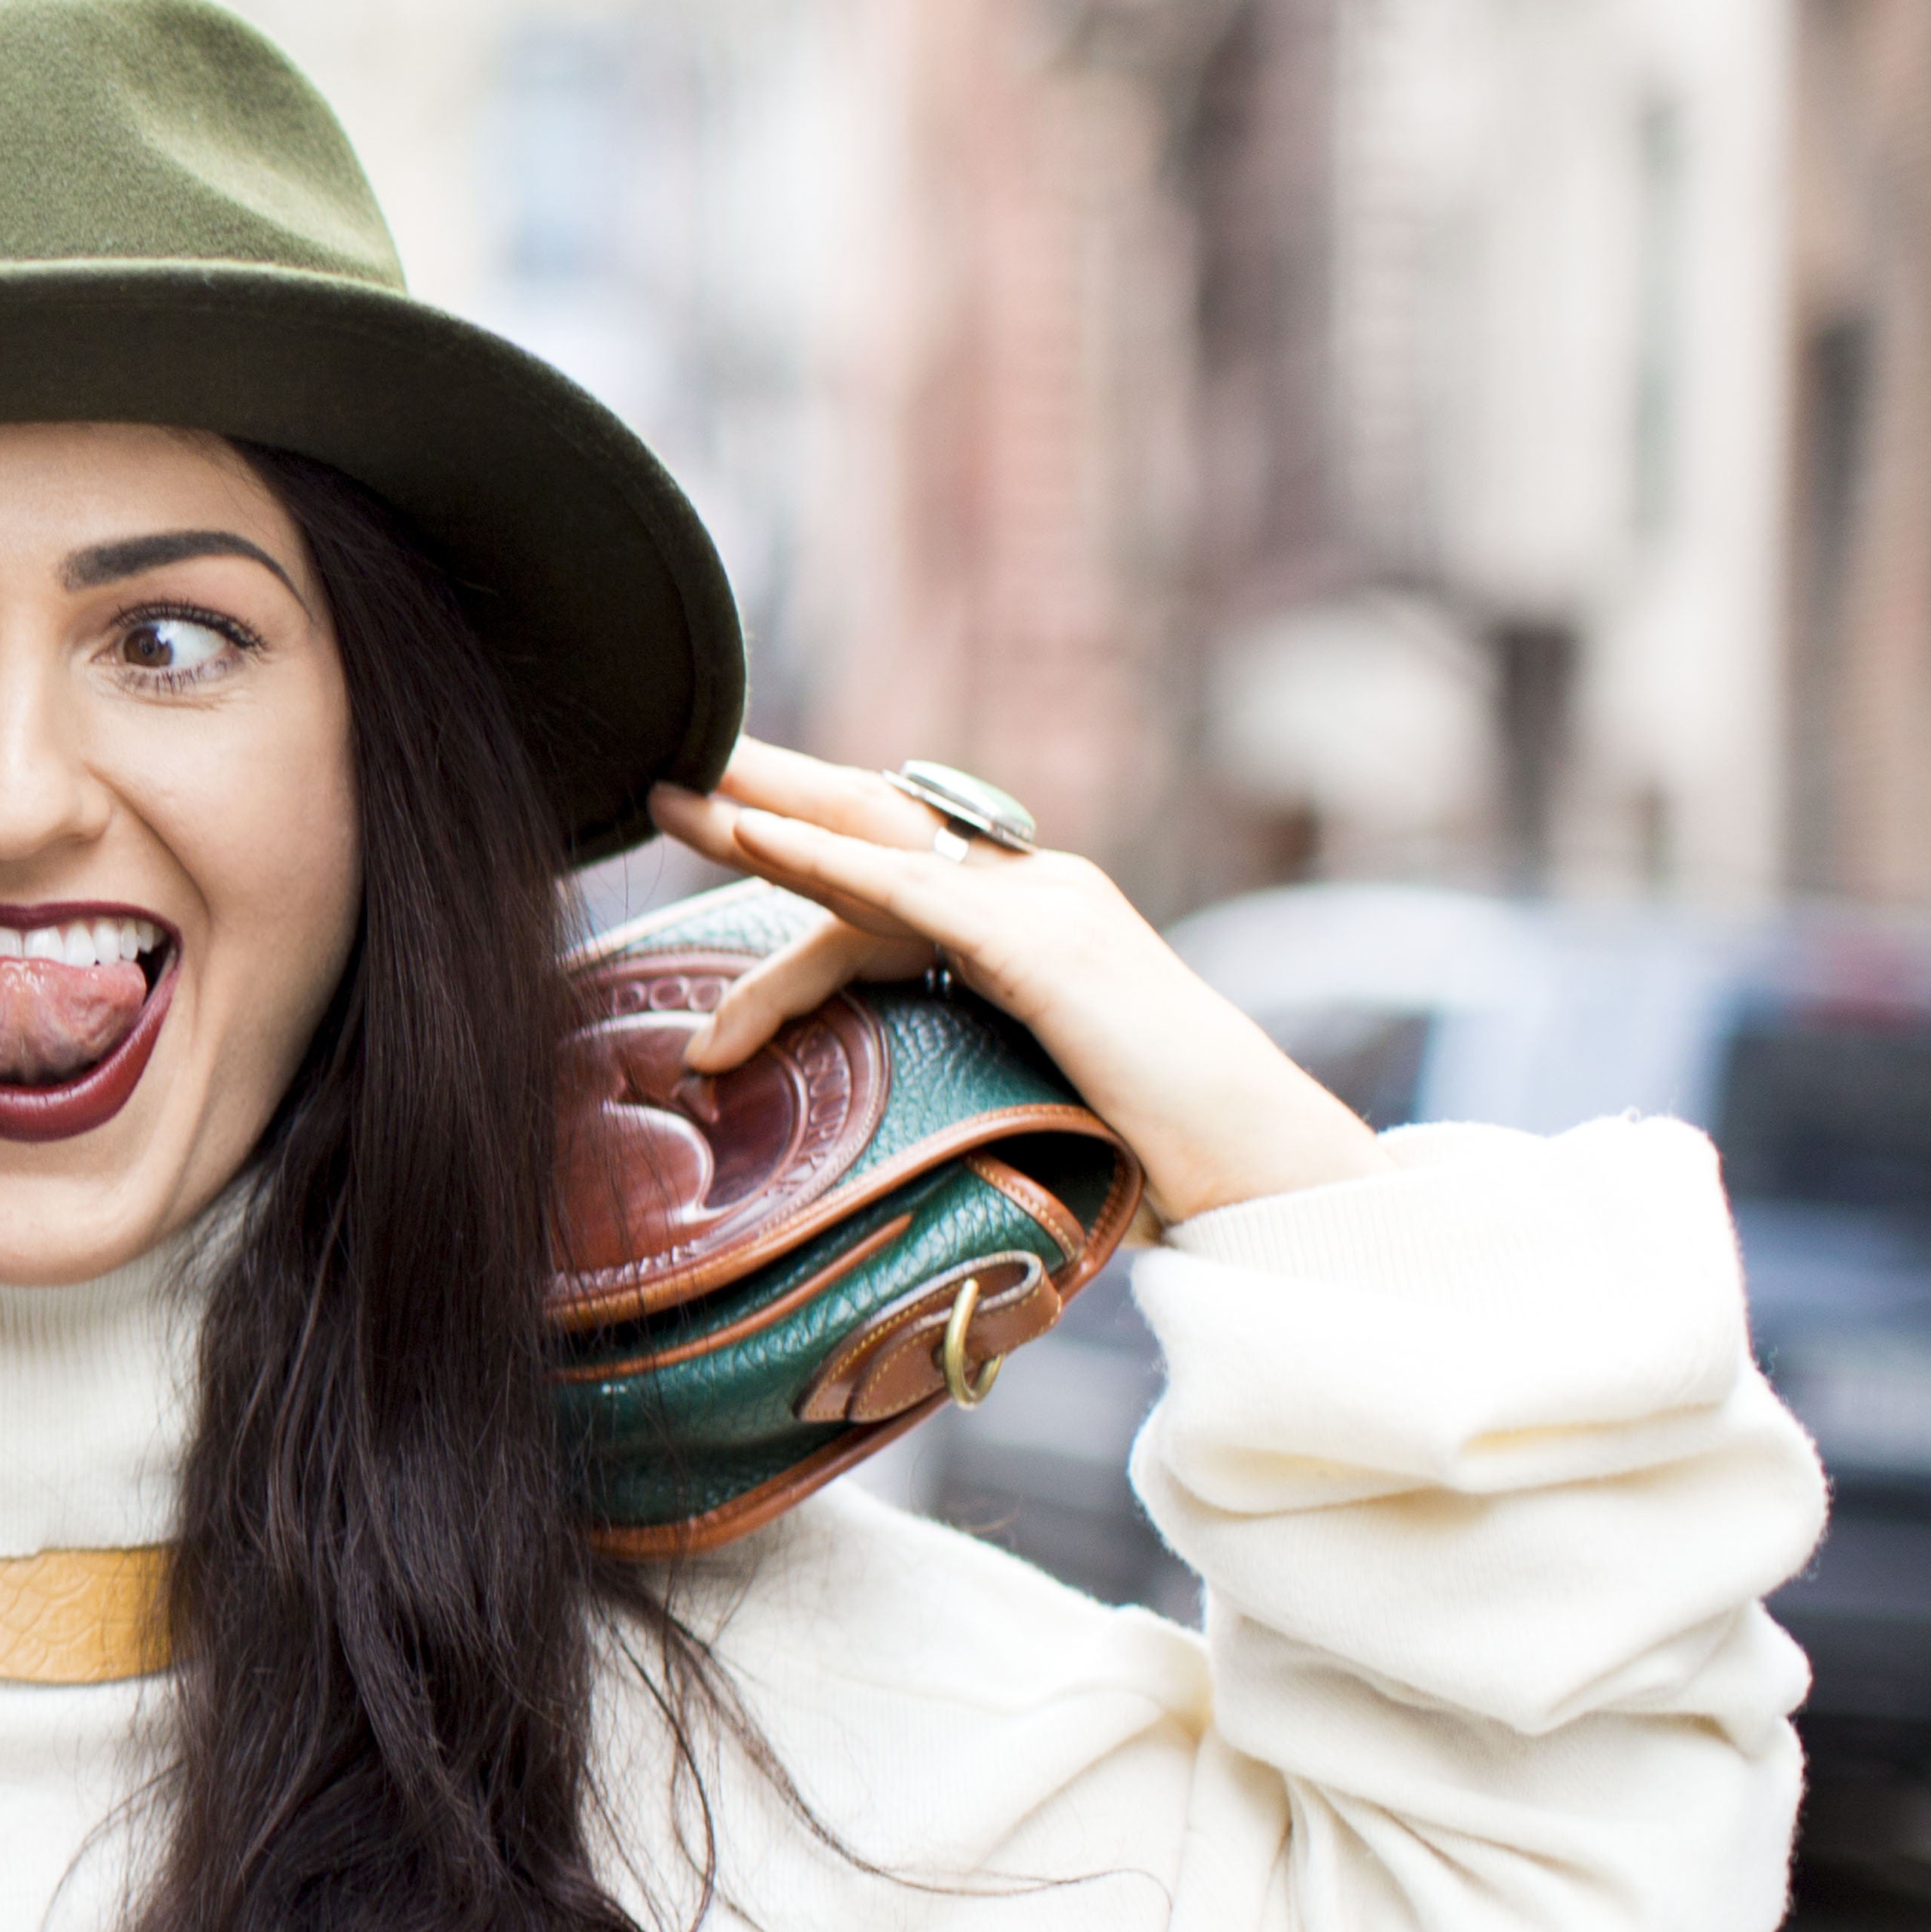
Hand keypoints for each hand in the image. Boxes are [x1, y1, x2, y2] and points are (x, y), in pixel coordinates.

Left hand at [644, 739, 1388, 1221]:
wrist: (1259, 1164)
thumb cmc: (1156, 1151)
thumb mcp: (1036, 1085)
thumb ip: (968, 1060)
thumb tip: (887, 1111)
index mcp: (1031, 918)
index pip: (894, 877)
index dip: (806, 858)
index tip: (726, 841)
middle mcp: (1036, 888)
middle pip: (876, 822)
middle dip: (772, 790)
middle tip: (671, 767)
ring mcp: (1043, 907)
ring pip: (876, 845)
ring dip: (765, 818)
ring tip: (674, 799)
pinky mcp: (1042, 948)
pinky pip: (907, 892)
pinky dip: (822, 862)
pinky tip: (752, 838)